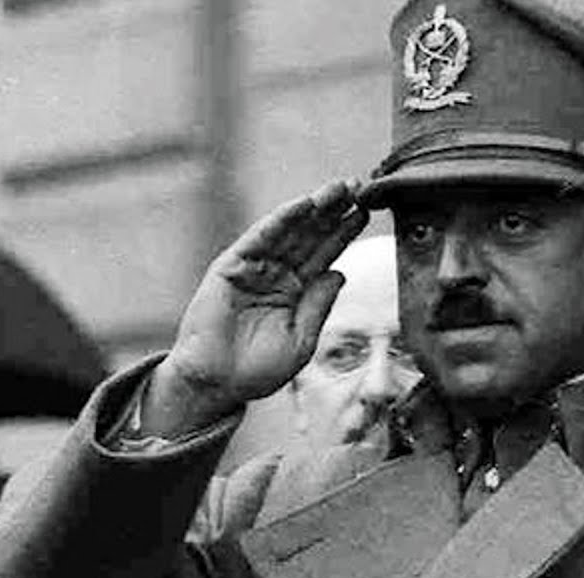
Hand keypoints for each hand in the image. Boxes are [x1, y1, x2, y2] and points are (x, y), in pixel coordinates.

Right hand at [145, 180, 369, 435]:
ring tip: (339, 188)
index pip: (324, 255)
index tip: (366, 211)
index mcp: (296, 292)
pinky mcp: (231, 267)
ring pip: (289, 231)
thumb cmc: (257, 371)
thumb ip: (319, 305)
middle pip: (310, 236)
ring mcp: (254, 268)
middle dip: (333, 211)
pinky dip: (280, 220)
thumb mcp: (301, 340)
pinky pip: (259, 238)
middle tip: (358, 185)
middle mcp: (276, 274)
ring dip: (313, 207)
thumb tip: (340, 273)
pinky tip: (303, 205)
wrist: (217, 385)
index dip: (344, 233)